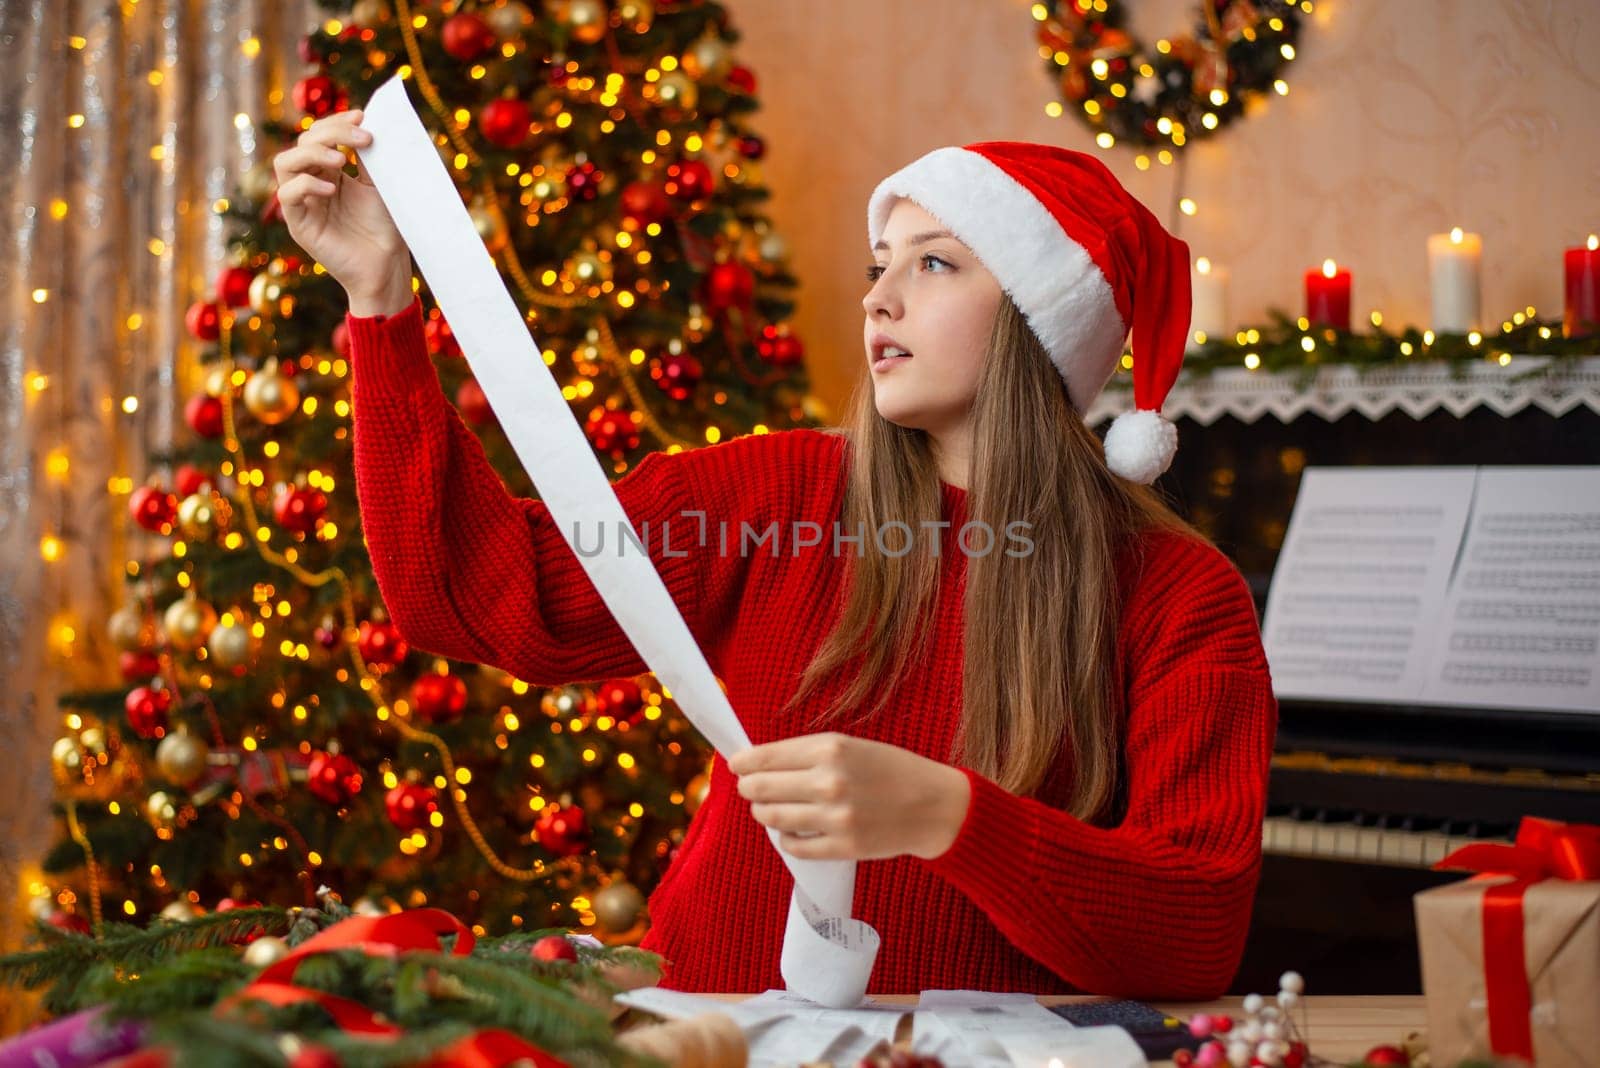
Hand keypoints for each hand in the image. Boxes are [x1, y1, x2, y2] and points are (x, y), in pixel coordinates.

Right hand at [272, 109, 411, 311]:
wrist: (388, 265)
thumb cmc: (386, 228)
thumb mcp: (379, 183)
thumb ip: (366, 156)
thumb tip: (365, 120)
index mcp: (329, 172)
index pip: (319, 135)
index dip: (337, 121)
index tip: (363, 115)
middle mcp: (312, 184)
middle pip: (302, 142)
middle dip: (331, 132)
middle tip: (363, 137)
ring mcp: (303, 204)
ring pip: (285, 162)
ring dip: (312, 153)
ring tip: (340, 160)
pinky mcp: (299, 225)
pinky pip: (287, 196)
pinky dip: (307, 185)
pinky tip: (332, 188)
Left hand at [728, 732, 971, 861]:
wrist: (934, 805)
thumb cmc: (890, 769)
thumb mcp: (850, 746)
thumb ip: (807, 754)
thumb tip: (758, 765)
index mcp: (830, 749)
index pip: (766, 758)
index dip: (743, 763)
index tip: (736, 765)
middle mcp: (830, 781)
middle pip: (762, 788)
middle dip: (749, 788)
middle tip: (750, 789)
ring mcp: (835, 817)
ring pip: (772, 818)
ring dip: (764, 813)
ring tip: (769, 810)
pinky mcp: (843, 847)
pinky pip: (794, 846)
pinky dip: (787, 838)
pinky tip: (793, 831)